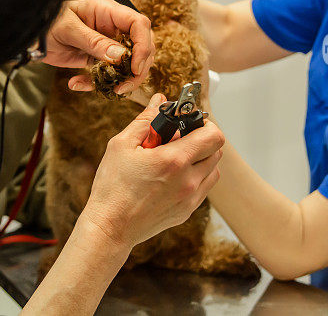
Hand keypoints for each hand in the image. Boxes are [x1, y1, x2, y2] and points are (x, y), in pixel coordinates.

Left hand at [42, 0, 155, 94]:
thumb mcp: (68, 30)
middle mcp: (112, 26)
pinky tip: (77, 84)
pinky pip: (109, 73)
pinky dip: (99, 84)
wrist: (30, 35)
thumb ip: (94, 42)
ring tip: (110, 90)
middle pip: (141, 45)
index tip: (135, 66)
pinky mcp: (99, 58)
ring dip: (123, 80)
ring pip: (130, 63)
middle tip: (125, 85)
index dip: (143, 45)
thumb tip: (120, 57)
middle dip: (139, 67)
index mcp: (108, 10)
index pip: (139, 24)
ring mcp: (108, 42)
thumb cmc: (47, 22)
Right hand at [80, 94, 224, 247]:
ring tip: (176, 158)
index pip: (214, 135)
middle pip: (216, 151)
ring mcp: (190, 199)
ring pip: (213, 170)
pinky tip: (173, 176)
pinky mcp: (187, 211)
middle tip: (179, 138)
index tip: (190, 123)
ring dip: (201, 159)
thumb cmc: (112, 186)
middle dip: (202, 139)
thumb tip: (160, 100)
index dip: (205, 124)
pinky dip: (195, 177)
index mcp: (174, 160)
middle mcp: (189, 180)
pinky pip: (204, 187)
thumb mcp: (122, 145)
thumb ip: (146, 120)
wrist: (110, 227)